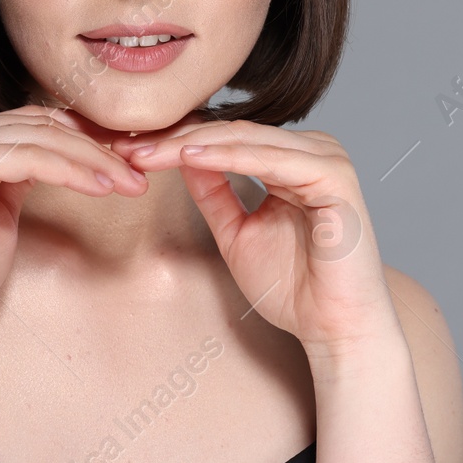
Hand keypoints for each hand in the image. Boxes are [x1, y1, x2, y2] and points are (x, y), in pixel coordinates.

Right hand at [0, 104, 147, 346]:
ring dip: (95, 159)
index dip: (82, 139)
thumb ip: (22, 173)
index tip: (123, 162)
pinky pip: (32, 157)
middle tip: (137, 171)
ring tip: (131, 182)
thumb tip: (66, 151)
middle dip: (95, 147)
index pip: (32, 123)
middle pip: (40, 124)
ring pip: (42, 136)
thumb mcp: (0, 209)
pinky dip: (74, 171)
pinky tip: (104, 188)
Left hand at [110, 119, 398, 355]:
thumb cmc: (295, 288)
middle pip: (233, 134)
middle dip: (177, 140)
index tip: (129, 152)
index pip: (227, 139)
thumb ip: (213, 193)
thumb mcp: (236, 232)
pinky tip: (191, 157)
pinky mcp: (335, 178)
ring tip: (149, 151)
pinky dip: (230, 156)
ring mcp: (327, 161)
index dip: (176, 143)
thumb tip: (180, 156)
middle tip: (128, 147)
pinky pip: (273, 160)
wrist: (334, 329)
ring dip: (194, 144)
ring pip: (248, 140)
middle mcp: (313, 151)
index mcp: (294, 161)